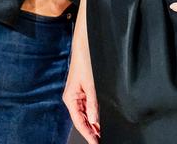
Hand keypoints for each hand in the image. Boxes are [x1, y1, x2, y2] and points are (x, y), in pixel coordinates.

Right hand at [63, 5, 99, 143]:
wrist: (86, 42)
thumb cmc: (85, 59)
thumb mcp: (91, 83)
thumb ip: (94, 103)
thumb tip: (96, 120)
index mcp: (71, 98)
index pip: (80, 122)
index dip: (89, 135)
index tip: (97, 143)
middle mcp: (75, 98)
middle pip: (84, 120)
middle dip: (93, 131)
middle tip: (104, 140)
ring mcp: (81, 94)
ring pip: (89, 115)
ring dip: (96, 124)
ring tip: (106, 133)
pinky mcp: (87, 90)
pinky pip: (92, 106)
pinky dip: (98, 114)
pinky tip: (105, 119)